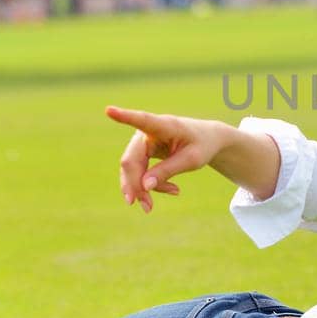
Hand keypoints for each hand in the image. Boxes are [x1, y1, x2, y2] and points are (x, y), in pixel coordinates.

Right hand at [105, 105, 228, 212]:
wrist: (207, 139)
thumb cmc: (202, 145)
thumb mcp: (192, 160)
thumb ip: (168, 170)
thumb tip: (144, 187)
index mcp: (164, 125)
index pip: (142, 120)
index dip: (124, 116)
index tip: (109, 110)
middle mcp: (148, 131)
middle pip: (131, 160)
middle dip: (135, 185)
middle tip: (146, 207)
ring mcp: (142, 141)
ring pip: (132, 169)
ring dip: (141, 189)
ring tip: (153, 206)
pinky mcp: (142, 152)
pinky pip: (138, 172)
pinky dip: (149, 185)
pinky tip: (173, 190)